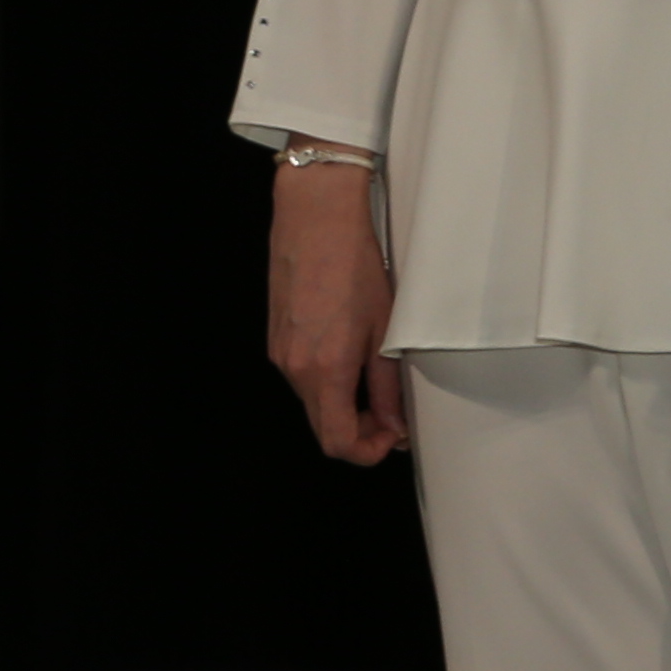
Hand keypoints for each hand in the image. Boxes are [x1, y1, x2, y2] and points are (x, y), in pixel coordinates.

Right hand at [267, 158, 411, 465]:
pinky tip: (352, 357)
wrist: (315, 218)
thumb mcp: (385, 328)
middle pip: (322, 426)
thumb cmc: (355, 265)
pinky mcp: (275, 339)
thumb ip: (386, 385)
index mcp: (324, 369)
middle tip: (394, 415)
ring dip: (344, 405)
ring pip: (312, 402)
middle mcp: (294, 368)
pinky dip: (328, 382)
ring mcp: (279, 353)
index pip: (336, 441)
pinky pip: (302, 377)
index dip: (367, 452)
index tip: (392, 439)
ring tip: (378, 382)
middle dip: (360, 429)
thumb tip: (395, 424)